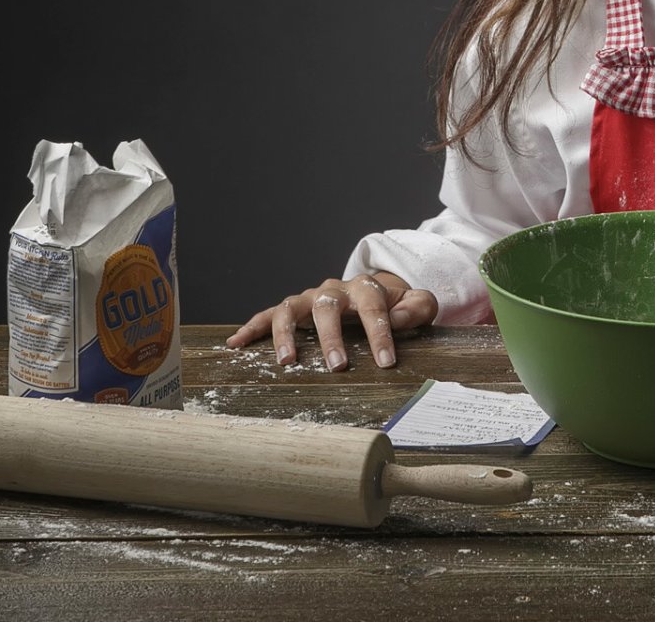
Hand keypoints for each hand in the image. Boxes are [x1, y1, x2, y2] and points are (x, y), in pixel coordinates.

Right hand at [226, 273, 438, 370]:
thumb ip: (418, 308)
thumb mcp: (416, 303)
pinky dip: (251, 327)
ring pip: (292, 308)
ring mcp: (309, 298)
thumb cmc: (394, 305)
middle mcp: (333, 290)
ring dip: (287, 334)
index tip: (385, 362)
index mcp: (366, 288)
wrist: (373, 292)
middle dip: (331, 337)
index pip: (373, 306)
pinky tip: (236, 343)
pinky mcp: (292, 309)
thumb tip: (401, 319)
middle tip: (337, 366)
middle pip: (327, 306)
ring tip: (287, 362)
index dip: (380, 334)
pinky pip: (267, 315)